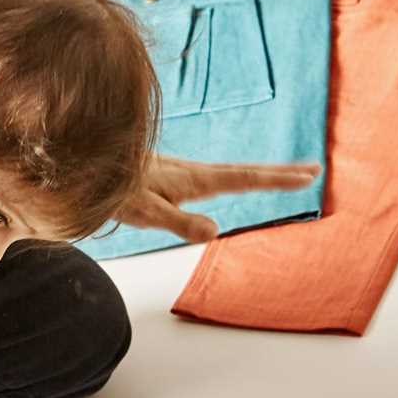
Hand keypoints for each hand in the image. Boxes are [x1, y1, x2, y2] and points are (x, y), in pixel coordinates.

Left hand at [114, 155, 321, 242]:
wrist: (84, 166)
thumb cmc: (113, 191)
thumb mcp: (146, 212)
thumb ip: (179, 221)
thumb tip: (215, 232)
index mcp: (193, 180)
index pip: (244, 178)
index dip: (276, 179)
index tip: (307, 175)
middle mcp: (192, 172)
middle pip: (245, 171)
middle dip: (279, 172)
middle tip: (313, 169)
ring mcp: (181, 172)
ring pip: (231, 171)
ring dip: (260, 172)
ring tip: (282, 175)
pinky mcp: (170, 175)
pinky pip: (214, 175)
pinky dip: (236, 176)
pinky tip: (231, 180)